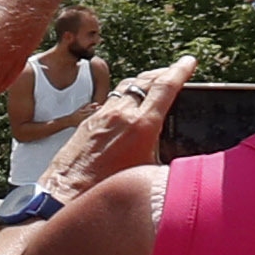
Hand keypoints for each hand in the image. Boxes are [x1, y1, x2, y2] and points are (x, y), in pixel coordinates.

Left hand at [47, 55, 207, 193]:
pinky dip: (125, 97)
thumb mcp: (148, 174)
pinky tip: (128, 105)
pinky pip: (111, 100)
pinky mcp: (88, 121)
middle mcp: (120, 114)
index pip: (165, 87)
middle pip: (145, 81)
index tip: (189, 61)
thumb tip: (183, 159)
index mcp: (141, 125)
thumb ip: (165, 158)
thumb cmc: (107, 190)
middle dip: (163, 72)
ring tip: (154, 84)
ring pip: (126, 88)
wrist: (66, 193)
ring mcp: (102, 115)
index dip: (180, 71)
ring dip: (142, 82)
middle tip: (174, 70)